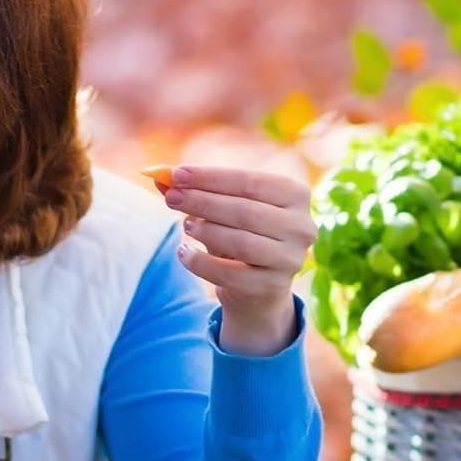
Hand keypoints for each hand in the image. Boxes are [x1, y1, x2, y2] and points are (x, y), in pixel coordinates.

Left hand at [163, 166, 313, 356]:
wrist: (256, 284)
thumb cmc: (239, 232)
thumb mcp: (221, 208)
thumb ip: (194, 190)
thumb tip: (159, 175)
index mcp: (296, 194)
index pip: (250, 181)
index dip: (211, 177)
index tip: (175, 174)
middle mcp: (301, 226)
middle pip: (245, 211)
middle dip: (202, 202)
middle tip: (171, 198)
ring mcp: (290, 258)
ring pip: (241, 242)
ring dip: (206, 231)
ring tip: (185, 224)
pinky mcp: (272, 286)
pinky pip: (230, 274)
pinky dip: (201, 263)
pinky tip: (184, 253)